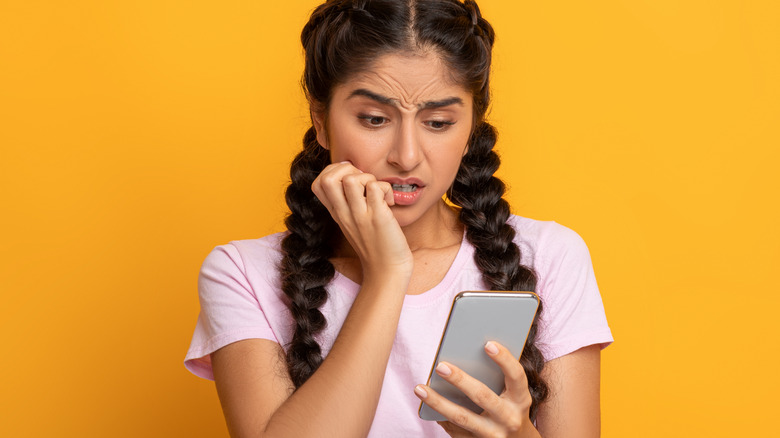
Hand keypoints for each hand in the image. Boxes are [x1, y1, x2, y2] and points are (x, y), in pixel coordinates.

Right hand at [311, 161, 412, 280]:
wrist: (386, 270)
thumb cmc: (374, 243)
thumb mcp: (353, 222)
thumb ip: (349, 201)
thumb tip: (355, 176)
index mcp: (337, 213)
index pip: (318, 183)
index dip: (334, 172)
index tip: (351, 180)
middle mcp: (344, 213)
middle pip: (328, 178)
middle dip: (348, 169)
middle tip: (364, 182)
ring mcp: (360, 216)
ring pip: (352, 179)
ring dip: (369, 178)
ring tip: (378, 192)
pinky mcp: (378, 218)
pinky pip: (376, 188)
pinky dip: (386, 189)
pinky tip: (390, 202)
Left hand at [414, 341, 539, 437]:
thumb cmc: (511, 407)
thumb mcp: (514, 394)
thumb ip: (498, 376)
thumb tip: (464, 354)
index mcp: (521, 399)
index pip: (516, 376)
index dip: (504, 359)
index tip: (488, 344)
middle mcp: (509, 418)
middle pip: (482, 396)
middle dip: (460, 380)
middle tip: (440, 366)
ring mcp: (494, 434)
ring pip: (462, 417)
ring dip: (438, 402)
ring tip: (420, 388)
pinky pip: (456, 431)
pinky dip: (440, 417)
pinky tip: (427, 406)